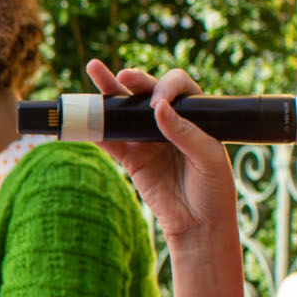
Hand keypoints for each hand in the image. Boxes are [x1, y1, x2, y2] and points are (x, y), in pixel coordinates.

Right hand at [83, 59, 237, 252]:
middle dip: (133, 80)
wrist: (199, 226)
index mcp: (195, 115)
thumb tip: (158, 107)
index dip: (167, 87)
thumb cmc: (214, 190)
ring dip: (108, 95)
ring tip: (95, 71)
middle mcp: (170, 123)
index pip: (179, 87)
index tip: (159, 104)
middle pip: (147, 92)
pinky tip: (83, 119)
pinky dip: (96, 130)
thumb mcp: (209, 159)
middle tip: (121, 76)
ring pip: (125, 112)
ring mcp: (148, 140)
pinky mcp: (133, 159)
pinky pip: (111, 141)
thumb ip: (185, 132)